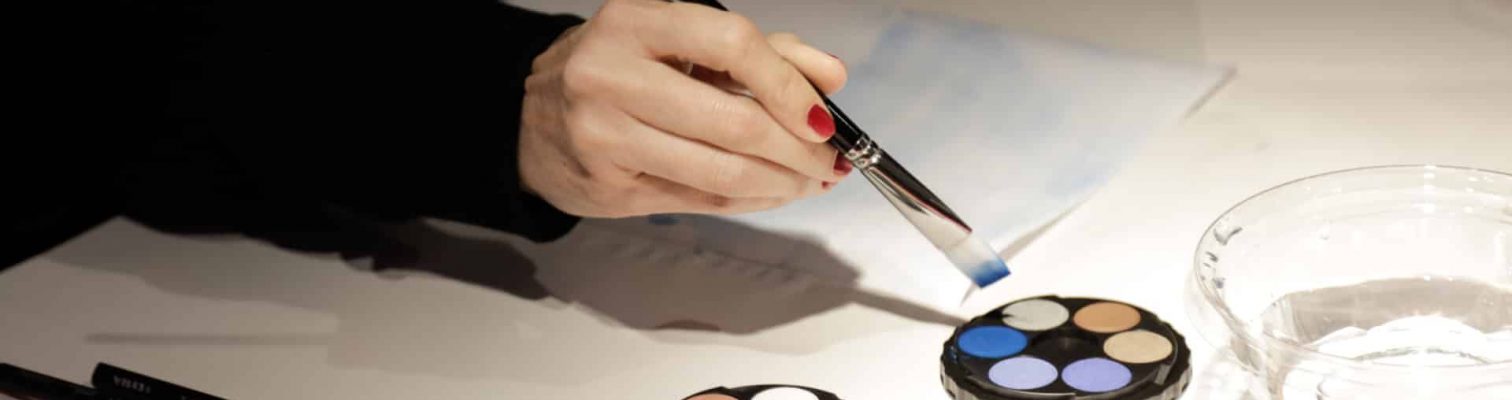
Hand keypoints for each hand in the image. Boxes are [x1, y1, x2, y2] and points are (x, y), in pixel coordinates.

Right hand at [519, 0, 848, 217]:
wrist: (528, 117)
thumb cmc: (617, 71)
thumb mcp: (681, 41)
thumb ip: (762, 52)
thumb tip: (830, 78)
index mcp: (634, 22)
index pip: (732, 44)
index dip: (789, 85)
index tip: (822, 116)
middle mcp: (611, 74)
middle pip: (734, 122)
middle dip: (798, 150)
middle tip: (830, 159)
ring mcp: (604, 134)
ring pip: (721, 172)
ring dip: (782, 183)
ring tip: (810, 181)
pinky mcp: (607, 185)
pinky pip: (701, 200)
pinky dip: (751, 200)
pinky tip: (774, 192)